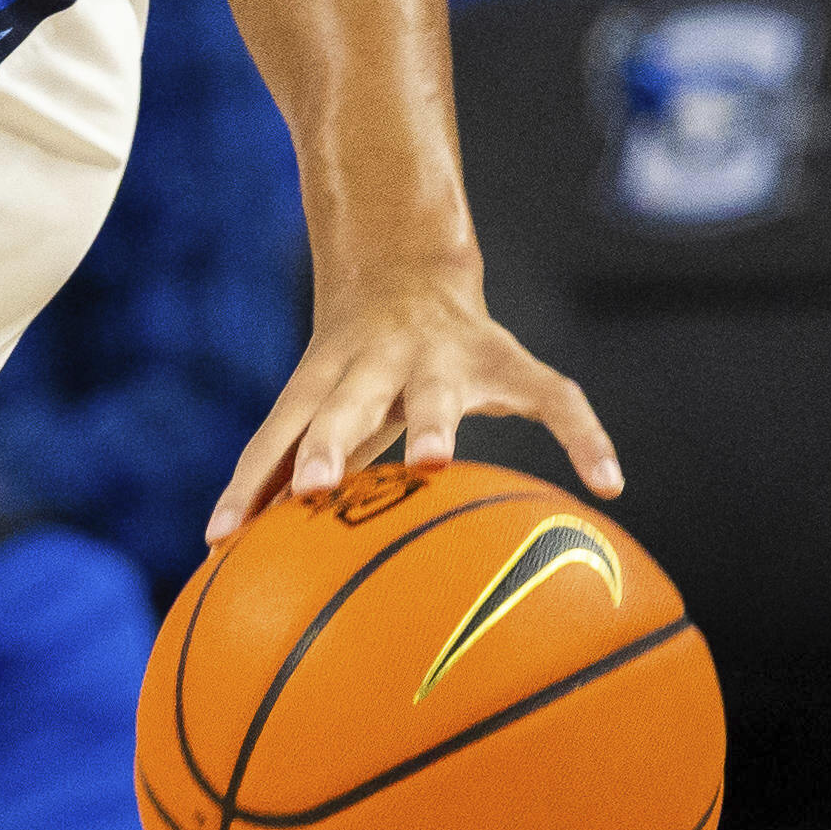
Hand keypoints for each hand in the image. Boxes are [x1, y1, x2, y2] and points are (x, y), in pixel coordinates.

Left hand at [204, 259, 619, 543]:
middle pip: (344, 403)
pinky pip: (555, 400)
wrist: (404, 274)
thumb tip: (221, 555)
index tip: (222, 534)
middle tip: (314, 488)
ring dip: (430, 425)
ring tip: (433, 464)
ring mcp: (443, 357)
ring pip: (435, 392)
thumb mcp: (319, 408)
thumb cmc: (352, 372)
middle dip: (328, 443)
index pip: (277, 431)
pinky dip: (584, 436)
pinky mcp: (510, 365)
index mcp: (324, 379)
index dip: (251, 479)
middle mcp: (376, 363)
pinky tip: (609, 482)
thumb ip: (283, 473)